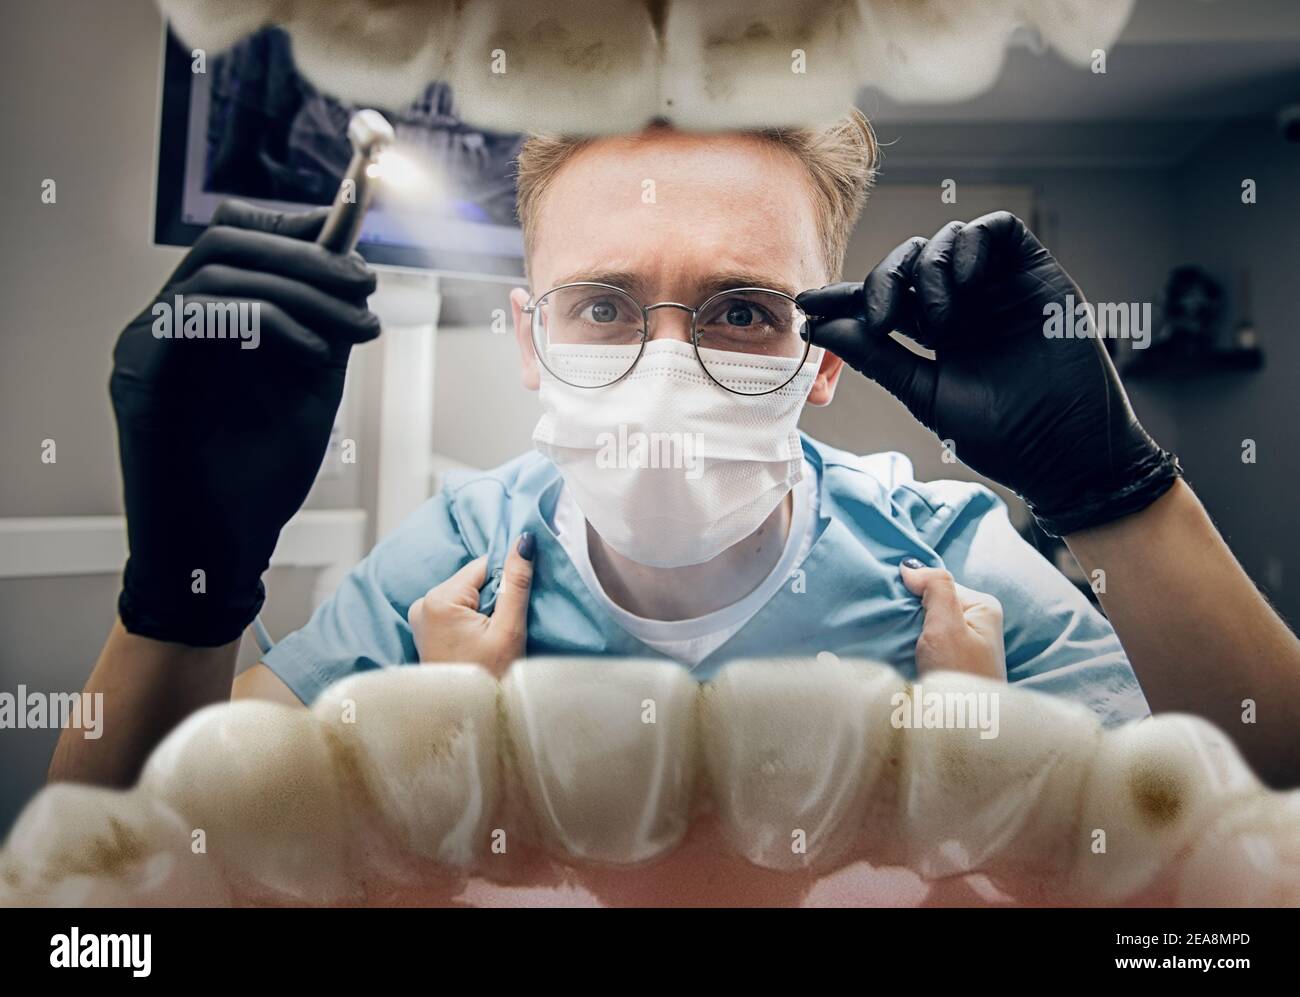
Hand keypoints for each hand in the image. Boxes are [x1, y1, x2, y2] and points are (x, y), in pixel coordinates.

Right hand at [111, 200, 380, 645]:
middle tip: (365, 284)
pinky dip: (265, 319)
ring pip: (216, 268)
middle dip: (306, 254)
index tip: (354, 244)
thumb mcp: (309, 389)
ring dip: (300, 286)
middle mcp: (168, 322)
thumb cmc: (261, 477)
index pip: (236, 238)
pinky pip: (194, 314)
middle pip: (225, 240)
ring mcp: (147, 345)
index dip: (294, 227)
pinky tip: (314, 353)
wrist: (223, 549)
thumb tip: (352, 268)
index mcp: (205, 319)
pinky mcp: (139, 376)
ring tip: (356, 324)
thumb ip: (320, 329)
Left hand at [408, 535, 535, 675]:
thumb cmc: (489, 677)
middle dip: (493, 598)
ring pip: (466, 594)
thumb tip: (525, 540)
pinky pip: (456, 609)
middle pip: (473, 580)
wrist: (466, 717)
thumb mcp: (508, 629)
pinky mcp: (424, 628)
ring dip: (484, 610)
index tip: (514, 607)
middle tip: (502, 629)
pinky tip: (478, 642)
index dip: (505, 582)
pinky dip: (472, 619)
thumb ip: (516, 582)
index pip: (484, 567)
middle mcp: (423, 603)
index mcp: (439, 599)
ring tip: (490, 639)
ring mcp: (420, 617)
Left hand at [797, 211, 1179, 535]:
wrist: (1065, 451)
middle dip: (882, 282)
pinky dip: (971, 242)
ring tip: (938, 316)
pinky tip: (962, 277)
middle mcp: (963, 305)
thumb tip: (820, 328)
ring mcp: (998, 286)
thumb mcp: (925, 393)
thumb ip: (877, 356)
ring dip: (927, 268)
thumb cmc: (1001, 435)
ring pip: (946, 241)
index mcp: (933, 335)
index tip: (807, 304)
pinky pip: (996, 230)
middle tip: (880, 319)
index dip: (844, 298)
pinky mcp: (1035, 271)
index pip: (881, 303)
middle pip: (906, 265)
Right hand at [901, 561, 1005, 680]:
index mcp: (983, 607)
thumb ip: (935, 588)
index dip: (914, 592)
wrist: (964, 730)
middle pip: (932, 604)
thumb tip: (910, 565)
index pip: (939, 585)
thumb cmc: (960, 676)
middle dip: (910, 613)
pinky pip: (926, 644)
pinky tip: (901, 655)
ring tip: (893, 641)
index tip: (892, 605)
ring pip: (926, 625)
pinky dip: (911, 647)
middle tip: (889, 624)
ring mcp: (965, 645)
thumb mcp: (946, 626)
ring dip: (908, 632)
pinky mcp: (952, 665)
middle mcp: (977, 623)